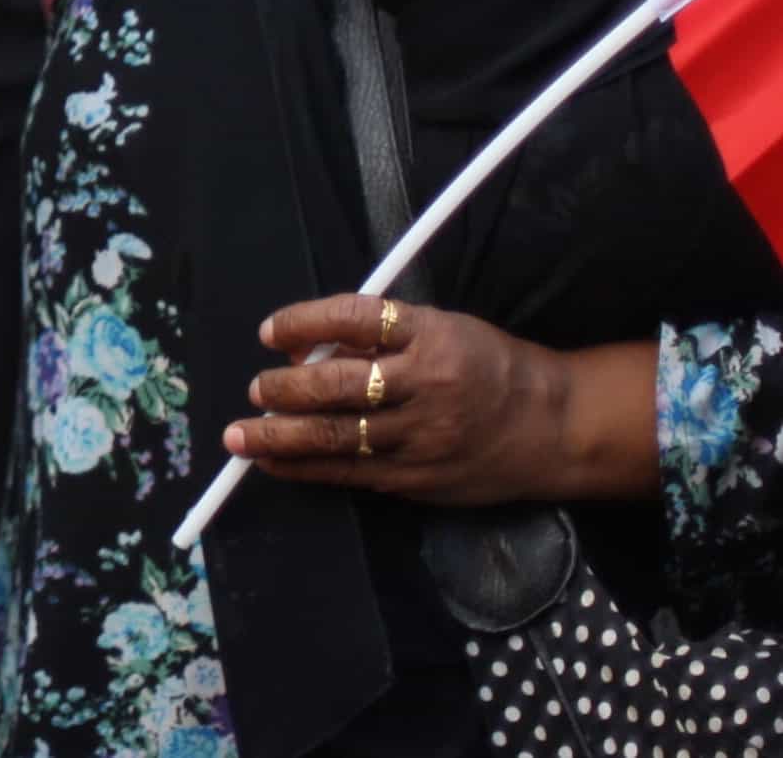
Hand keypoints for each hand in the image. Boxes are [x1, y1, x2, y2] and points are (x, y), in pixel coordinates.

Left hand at [226, 296, 652, 506]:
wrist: (555, 427)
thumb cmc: (489, 367)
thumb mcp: (443, 331)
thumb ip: (380, 338)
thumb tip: (306, 350)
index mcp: (432, 335)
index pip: (356, 318)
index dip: (305, 321)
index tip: (268, 332)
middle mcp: (426, 384)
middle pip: (339, 385)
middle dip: (285, 389)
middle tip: (255, 389)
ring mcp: (422, 437)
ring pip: (336, 435)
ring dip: (278, 436)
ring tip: (240, 434)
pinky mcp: (419, 478)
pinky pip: (350, 472)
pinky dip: (304, 467)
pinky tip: (272, 462)